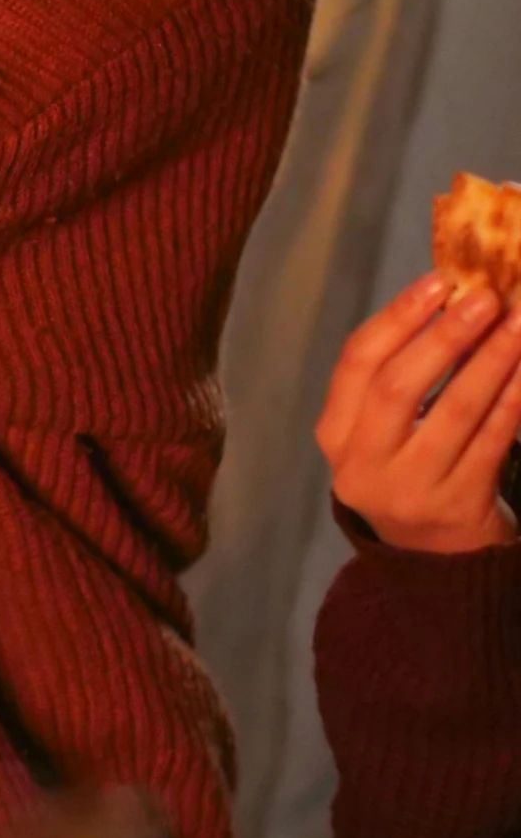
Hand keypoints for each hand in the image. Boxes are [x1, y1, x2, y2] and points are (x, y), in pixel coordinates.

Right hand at [316, 273, 520, 553]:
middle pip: (397, 388)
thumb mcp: (380, 428)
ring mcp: (410, 491)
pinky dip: (512, 398)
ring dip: (491, 359)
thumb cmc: (407, 467)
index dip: (398, 318)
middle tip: (484, 297)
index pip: (357, 364)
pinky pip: (492, 441)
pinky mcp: (457, 508)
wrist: (432, 556)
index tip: (439, 281)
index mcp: (335, 436)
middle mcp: (363, 467)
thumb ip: (399, 371)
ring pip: (454, 412)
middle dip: (444, 336)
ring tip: (519, 322)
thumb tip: (454, 296)